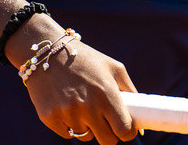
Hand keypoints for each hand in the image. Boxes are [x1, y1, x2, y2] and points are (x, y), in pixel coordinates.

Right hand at [22, 37, 138, 143]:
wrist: (47, 51)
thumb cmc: (86, 59)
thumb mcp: (114, 68)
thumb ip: (131, 93)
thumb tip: (141, 124)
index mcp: (106, 94)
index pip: (124, 131)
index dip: (127, 132)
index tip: (124, 127)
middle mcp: (87, 106)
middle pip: (107, 141)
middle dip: (109, 133)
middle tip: (105, 120)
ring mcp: (67, 113)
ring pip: (85, 136)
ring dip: (87, 125)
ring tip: (80, 102)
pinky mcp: (49, 117)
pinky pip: (67, 133)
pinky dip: (69, 123)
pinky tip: (66, 103)